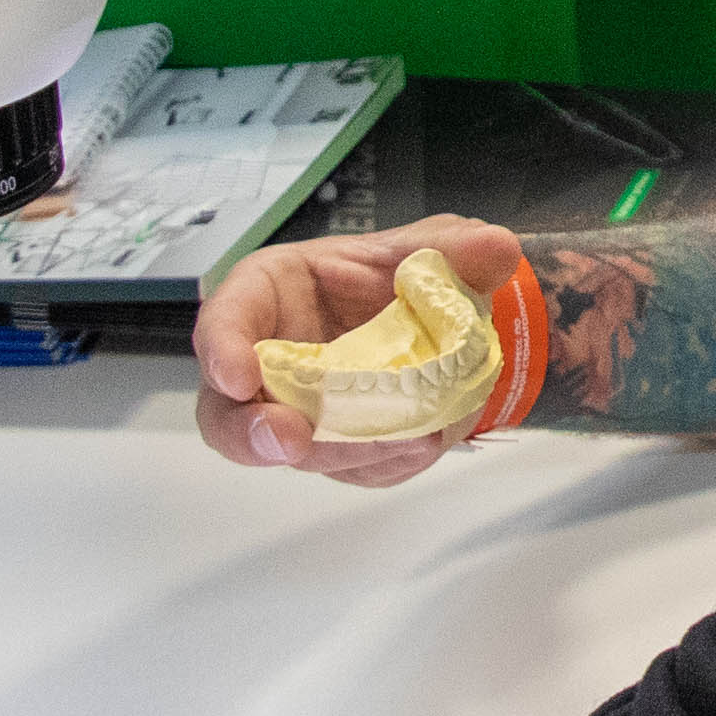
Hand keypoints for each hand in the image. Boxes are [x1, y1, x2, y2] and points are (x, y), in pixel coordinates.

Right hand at [193, 212, 525, 486]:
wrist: (436, 322)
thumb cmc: (400, 275)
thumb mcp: (428, 246)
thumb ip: (455, 246)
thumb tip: (493, 247)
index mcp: (270, 292)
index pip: (224, 319)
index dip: (222, 348)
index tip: (237, 375)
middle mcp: (270, 360)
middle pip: (230, 414)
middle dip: (254, 434)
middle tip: (291, 441)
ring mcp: (297, 412)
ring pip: (297, 454)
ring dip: (345, 453)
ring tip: (406, 437)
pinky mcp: (337, 449)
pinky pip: (353, 470)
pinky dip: (387, 462)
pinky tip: (422, 442)